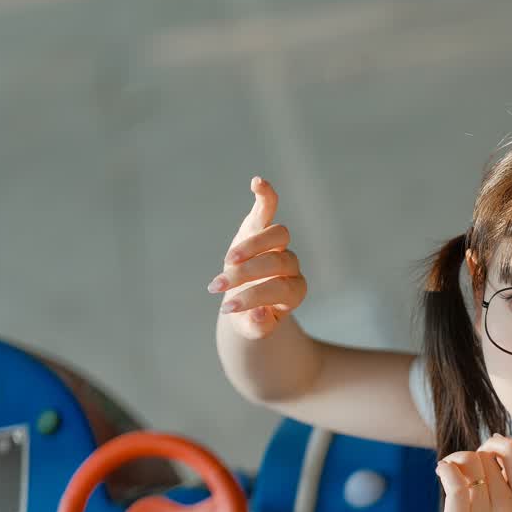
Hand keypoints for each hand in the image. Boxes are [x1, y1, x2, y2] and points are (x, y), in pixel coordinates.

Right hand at [210, 177, 305, 338]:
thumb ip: (258, 326)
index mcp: (293, 293)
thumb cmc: (250, 316)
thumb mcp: (252, 328)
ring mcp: (277, 246)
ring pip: (277, 236)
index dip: (252, 298)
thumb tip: (258, 313)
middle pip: (277, 263)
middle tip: (218, 287)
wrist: (247, 304)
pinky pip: (267, 209)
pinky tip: (257, 183)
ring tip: (229, 260)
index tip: (226, 308)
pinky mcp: (260, 228)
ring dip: (252, 245)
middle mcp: (291, 267)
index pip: (278, 290)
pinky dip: (265, 196)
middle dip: (247, 275)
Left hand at [427, 438, 511, 511]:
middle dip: (469, 457)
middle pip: (486, 454)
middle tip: (459, 475)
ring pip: (469, 462)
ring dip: (454, 462)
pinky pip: (455, 480)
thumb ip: (505, 482)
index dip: (495, 444)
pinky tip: (440, 473)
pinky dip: (444, 470)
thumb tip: (497, 439)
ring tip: (448, 476)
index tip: (483, 458)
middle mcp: (508, 508)